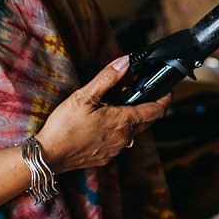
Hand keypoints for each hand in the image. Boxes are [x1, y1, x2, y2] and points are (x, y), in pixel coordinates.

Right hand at [33, 56, 170, 172]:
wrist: (50, 156)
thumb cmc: (64, 127)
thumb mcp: (84, 97)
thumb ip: (107, 78)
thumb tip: (124, 62)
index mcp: (123, 121)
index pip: (157, 110)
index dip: (166, 99)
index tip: (168, 90)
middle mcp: (124, 138)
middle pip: (148, 121)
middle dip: (149, 105)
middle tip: (139, 92)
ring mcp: (116, 149)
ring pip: (134, 131)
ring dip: (132, 117)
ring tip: (117, 104)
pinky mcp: (107, 156)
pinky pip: (120, 141)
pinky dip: (119, 129)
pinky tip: (104, 122)